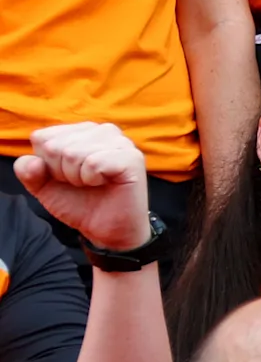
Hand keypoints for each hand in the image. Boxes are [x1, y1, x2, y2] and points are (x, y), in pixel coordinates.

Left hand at [15, 122, 148, 255]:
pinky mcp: (131, 157)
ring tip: (93, 183)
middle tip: (81, 183)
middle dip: (61, 172)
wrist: (106, 230)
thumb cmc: (80, 203)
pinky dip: (92, 180)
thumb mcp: (44, 187)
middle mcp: (102, 130)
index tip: (66, 177)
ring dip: (77, 177)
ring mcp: (120, 142)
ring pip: (73, 153)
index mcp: (81, 131)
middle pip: (56, 146)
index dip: (47, 164)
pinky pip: (94, 164)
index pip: (42, 137)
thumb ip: (28, 171)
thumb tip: (33, 162)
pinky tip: (104, 184)